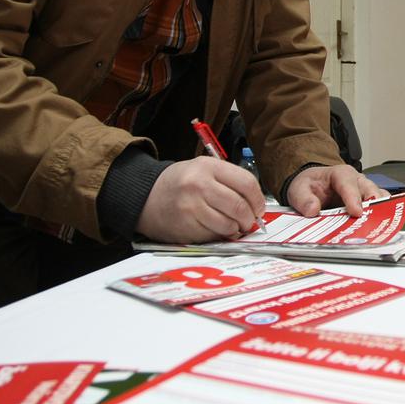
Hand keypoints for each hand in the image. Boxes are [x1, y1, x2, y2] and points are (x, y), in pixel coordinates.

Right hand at [137, 157, 265, 242]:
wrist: (145, 196)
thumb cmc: (179, 183)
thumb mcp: (202, 169)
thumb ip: (228, 181)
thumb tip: (255, 204)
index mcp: (207, 167)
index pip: (246, 183)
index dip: (258, 199)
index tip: (259, 207)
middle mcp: (199, 185)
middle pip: (240, 206)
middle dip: (250, 218)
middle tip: (249, 221)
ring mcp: (191, 208)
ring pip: (228, 225)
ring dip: (236, 229)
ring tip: (233, 226)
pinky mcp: (185, 227)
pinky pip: (213, 236)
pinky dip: (220, 236)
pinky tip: (216, 230)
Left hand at [286, 165, 386, 217]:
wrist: (314, 186)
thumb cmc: (310, 185)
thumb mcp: (299, 189)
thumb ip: (304, 199)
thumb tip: (312, 210)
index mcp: (341, 174)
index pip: (349, 184)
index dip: (353, 198)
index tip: (356, 212)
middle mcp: (357, 181)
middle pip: (370, 190)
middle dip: (374, 204)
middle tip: (373, 219)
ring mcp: (365, 192)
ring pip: (379, 198)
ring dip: (381, 211)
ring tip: (378, 225)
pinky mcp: (368, 203)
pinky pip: (380, 208)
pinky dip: (380, 217)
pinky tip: (378, 228)